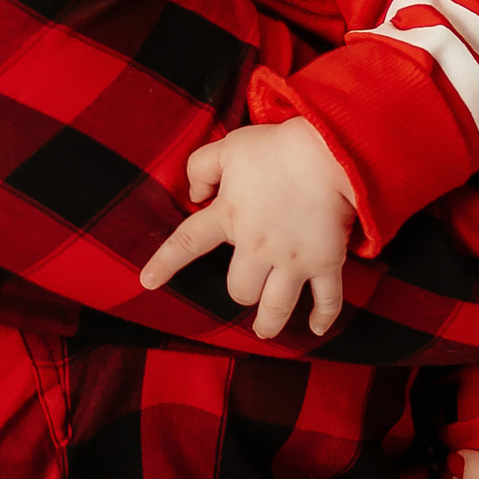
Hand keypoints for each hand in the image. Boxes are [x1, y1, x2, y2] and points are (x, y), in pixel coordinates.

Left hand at [140, 119, 359, 339]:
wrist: (331, 151)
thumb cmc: (277, 147)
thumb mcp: (229, 148)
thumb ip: (200, 168)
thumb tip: (193, 195)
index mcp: (229, 217)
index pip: (187, 243)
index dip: (165, 263)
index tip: (147, 282)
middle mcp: (258, 246)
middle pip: (240, 290)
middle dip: (241, 292)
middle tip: (247, 285)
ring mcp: (293, 258)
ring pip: (276, 307)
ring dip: (270, 323)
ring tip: (266, 330)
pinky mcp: (326, 262)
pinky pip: (326, 299)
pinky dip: (323, 317)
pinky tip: (316, 328)